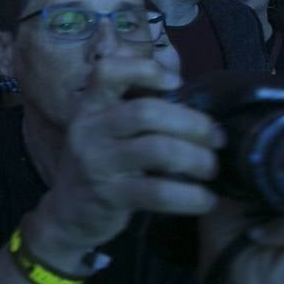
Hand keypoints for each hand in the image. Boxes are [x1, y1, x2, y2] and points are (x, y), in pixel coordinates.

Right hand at [27, 57, 222, 268]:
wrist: (67, 213)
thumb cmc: (98, 165)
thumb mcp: (103, 131)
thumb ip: (134, 111)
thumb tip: (187, 95)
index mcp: (90, 107)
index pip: (106, 72)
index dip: (143, 69)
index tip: (176, 83)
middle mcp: (90, 130)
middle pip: (146, 112)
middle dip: (193, 123)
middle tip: (216, 138)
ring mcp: (97, 163)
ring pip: (158, 150)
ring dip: (197, 158)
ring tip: (211, 168)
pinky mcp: (109, 196)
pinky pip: (158, 192)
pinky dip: (191, 196)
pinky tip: (205, 199)